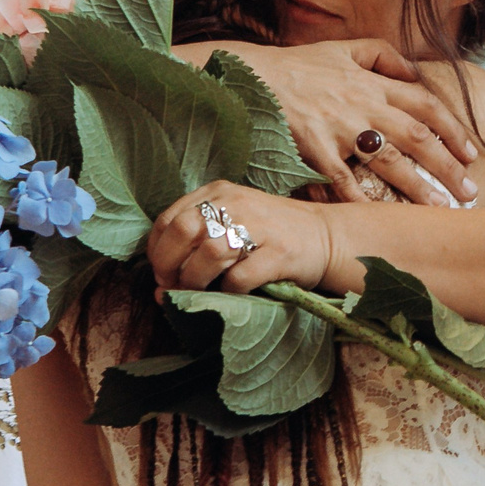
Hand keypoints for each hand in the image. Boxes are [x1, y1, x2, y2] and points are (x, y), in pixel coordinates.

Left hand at [147, 181, 335, 295]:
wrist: (327, 238)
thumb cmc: (272, 235)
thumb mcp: (234, 219)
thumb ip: (198, 239)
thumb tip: (160, 283)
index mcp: (218, 192)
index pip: (169, 219)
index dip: (157, 251)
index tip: (163, 273)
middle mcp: (236, 203)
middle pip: (182, 232)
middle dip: (168, 267)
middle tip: (173, 287)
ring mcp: (259, 226)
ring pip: (207, 255)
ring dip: (195, 281)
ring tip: (199, 292)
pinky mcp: (279, 253)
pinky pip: (239, 278)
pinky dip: (228, 291)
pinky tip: (232, 293)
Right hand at [194, 40, 479, 205]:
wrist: (251, 77)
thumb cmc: (298, 66)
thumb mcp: (343, 49)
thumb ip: (382, 56)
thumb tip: (415, 72)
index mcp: (372, 83)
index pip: (425, 104)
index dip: (452, 129)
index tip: (470, 154)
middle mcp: (362, 105)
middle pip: (416, 137)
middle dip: (447, 166)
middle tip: (469, 193)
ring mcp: (338, 128)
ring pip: (388, 161)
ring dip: (417, 188)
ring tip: (440, 210)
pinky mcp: (313, 148)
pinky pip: (342, 180)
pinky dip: (360, 201)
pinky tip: (378, 220)